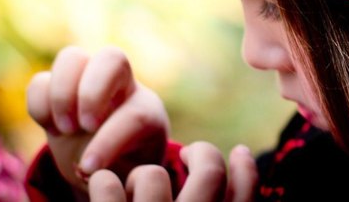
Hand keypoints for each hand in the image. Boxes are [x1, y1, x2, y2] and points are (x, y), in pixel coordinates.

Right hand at [27, 46, 169, 191]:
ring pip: (72, 56)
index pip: (133, 113)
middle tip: (82, 128)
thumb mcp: (132, 175)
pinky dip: (38, 103)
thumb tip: (93, 168)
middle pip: (111, 57)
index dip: (109, 140)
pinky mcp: (57, 91)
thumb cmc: (126, 171)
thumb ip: (119, 172)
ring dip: (60, 94)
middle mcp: (120, 86)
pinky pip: (41, 79)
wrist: (110, 163)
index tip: (90, 166)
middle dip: (90, 93)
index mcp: (147, 110)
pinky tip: (50, 126)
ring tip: (63, 128)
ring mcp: (87, 82)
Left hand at [87, 142, 257, 201]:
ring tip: (135, 194)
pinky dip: (103, 182)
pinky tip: (104, 189)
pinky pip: (108, 183)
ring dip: (141, 177)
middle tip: (187, 154)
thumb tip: (242, 165)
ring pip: (152, 175)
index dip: (245, 167)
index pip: (245, 197)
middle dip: (201, 152)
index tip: (238, 151)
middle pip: (210, 172)